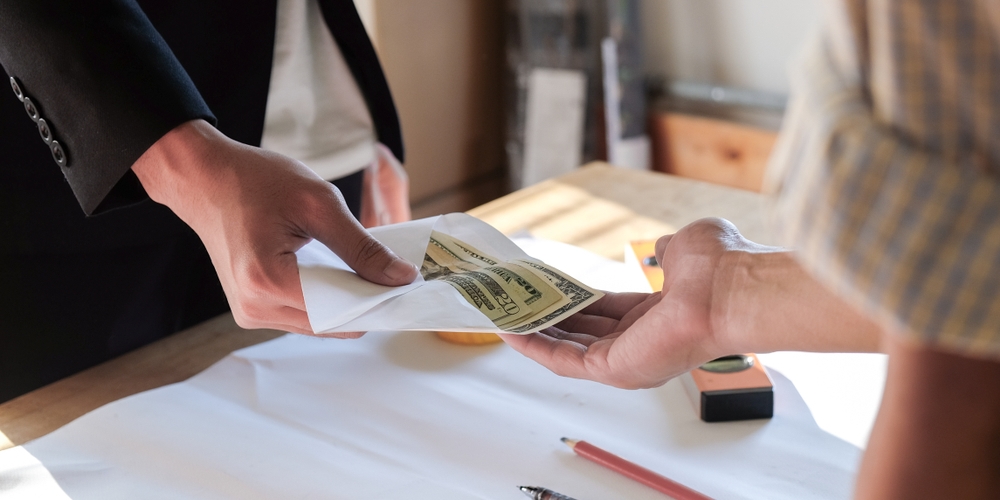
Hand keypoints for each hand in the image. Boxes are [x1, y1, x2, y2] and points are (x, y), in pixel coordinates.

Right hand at [132, 120, 417, 335]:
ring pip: (319, 323)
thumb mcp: (319, 203)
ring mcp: (250, 313)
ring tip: (359, 265)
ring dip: (344, 299)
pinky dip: (324, 296)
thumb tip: (401, 277)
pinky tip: (335, 269)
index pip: (341, 314)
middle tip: (390, 272)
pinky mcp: (251, 308)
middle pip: (332, 324)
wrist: (204, 177)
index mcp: (269, 282)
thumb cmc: (256, 180)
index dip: (378, 301)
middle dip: (363, 300)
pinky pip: (302, 314)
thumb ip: (362, 247)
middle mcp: (255, 308)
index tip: (406, 285)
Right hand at [501, 217, 880, 388]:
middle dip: (548, 317)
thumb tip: (663, 249)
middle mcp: (641, 343)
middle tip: (515, 300)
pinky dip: (534, 346)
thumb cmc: (719, 268)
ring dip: (533, 332)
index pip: (608, 313)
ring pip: (567, 349)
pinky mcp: (613, 370)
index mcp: (657, 316)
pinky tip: (510, 329)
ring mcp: (627, 360)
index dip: (577, 301)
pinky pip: (563, 361)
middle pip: (583, 332)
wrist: (731, 289)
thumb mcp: (685, 249)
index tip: (548, 288)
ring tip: (500, 313)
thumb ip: (667, 252)